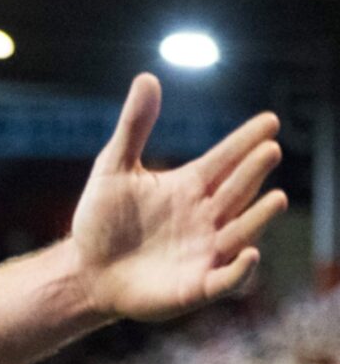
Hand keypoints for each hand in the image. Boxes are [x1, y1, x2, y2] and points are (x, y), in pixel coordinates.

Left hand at [70, 75, 285, 321]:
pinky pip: (226, 278)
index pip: (225, 158)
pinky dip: (240, 269)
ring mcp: (205, 250)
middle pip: (237, 190)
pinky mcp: (197, 285)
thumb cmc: (102, 221)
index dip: (245, 140)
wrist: (85, 271)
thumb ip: (134, 127)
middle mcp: (206, 215)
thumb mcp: (113, 169)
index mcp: (191, 186)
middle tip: (269, 150)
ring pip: (241, 230)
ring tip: (276, 198)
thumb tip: (147, 78)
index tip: (269, 120)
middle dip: (253, 172)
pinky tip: (248, 255)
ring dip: (258, 217)